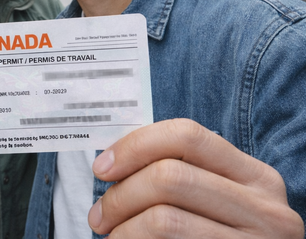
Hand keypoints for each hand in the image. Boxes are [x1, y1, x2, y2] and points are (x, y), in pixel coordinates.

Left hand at [88, 118, 303, 237]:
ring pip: (164, 219)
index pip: (186, 135)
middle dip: (120, 195)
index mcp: (255, 176)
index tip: (102, 167)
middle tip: (99, 216)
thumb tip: (112, 162)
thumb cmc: (221, 238)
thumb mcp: (218, 201)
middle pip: (169, 176)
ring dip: (124, 228)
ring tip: (112, 236)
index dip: (135, 145)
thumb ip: (182, 176)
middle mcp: (265, 208)